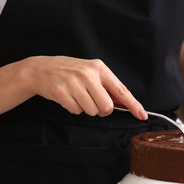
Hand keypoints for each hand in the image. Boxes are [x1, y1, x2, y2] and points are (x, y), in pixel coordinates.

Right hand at [24, 56, 146, 119]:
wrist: (41, 69)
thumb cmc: (70, 72)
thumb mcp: (91, 72)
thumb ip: (108, 87)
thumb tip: (125, 103)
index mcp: (99, 68)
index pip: (121, 90)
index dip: (133, 104)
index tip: (142, 114)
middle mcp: (88, 74)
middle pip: (107, 107)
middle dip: (102, 110)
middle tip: (92, 100)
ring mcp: (74, 83)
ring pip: (92, 111)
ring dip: (86, 108)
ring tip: (77, 96)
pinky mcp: (62, 93)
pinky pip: (77, 111)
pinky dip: (74, 108)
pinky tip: (68, 97)